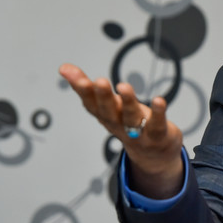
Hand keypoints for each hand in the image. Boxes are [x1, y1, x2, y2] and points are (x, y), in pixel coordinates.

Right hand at [59, 63, 183, 198]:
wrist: (154, 154)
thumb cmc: (127, 123)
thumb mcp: (107, 105)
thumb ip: (88, 87)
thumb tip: (63, 67)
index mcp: (105, 115)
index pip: (90, 103)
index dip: (81, 89)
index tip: (69, 72)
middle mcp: (118, 124)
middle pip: (108, 111)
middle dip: (103, 96)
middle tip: (99, 81)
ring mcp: (137, 132)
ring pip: (130, 118)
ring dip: (127, 102)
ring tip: (124, 86)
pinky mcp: (157, 134)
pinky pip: (157, 124)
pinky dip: (158, 113)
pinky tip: (159, 100)